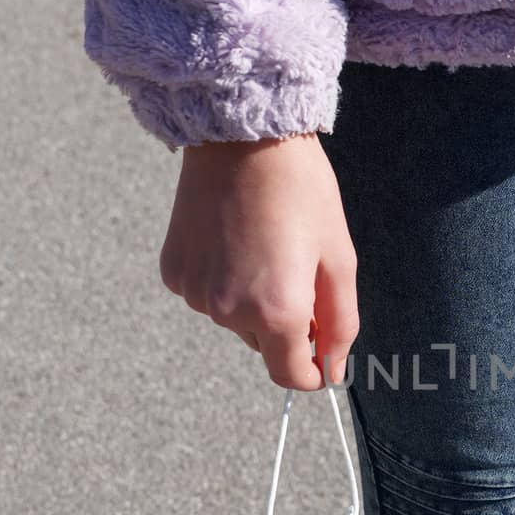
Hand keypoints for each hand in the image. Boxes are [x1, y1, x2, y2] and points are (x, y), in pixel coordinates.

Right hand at [159, 134, 357, 388]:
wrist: (242, 137)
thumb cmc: (301, 192)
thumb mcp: (339, 258)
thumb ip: (341, 324)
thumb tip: (335, 370)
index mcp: (277, 313)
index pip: (292, 377)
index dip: (313, 370)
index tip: (323, 352)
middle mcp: (229, 313)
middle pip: (265, 345)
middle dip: (287, 323)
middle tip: (299, 268)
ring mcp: (196, 294)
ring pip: (235, 319)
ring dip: (254, 300)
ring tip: (265, 245)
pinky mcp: (174, 272)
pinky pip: (208, 294)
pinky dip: (225, 280)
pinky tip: (234, 239)